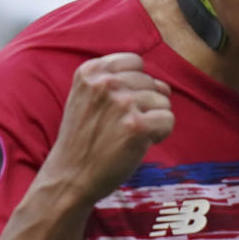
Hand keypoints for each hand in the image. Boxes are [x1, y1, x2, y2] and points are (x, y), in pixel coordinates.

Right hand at [45, 52, 173, 205]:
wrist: (70, 176)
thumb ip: (123, 84)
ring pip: (162, 101)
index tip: (117, 107)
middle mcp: (105, 83)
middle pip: (150, 82)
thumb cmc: (84, 140)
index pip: (135, 62)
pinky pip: (168, 120)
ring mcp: (121, 103)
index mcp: (90, 71)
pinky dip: (160, 134)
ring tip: (126, 136)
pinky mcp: (136, 126)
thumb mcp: (88, 100)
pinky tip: (138, 144)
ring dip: (151, 120)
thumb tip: (165, 86)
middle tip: (119, 127)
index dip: (134, 86)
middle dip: (144, 105)